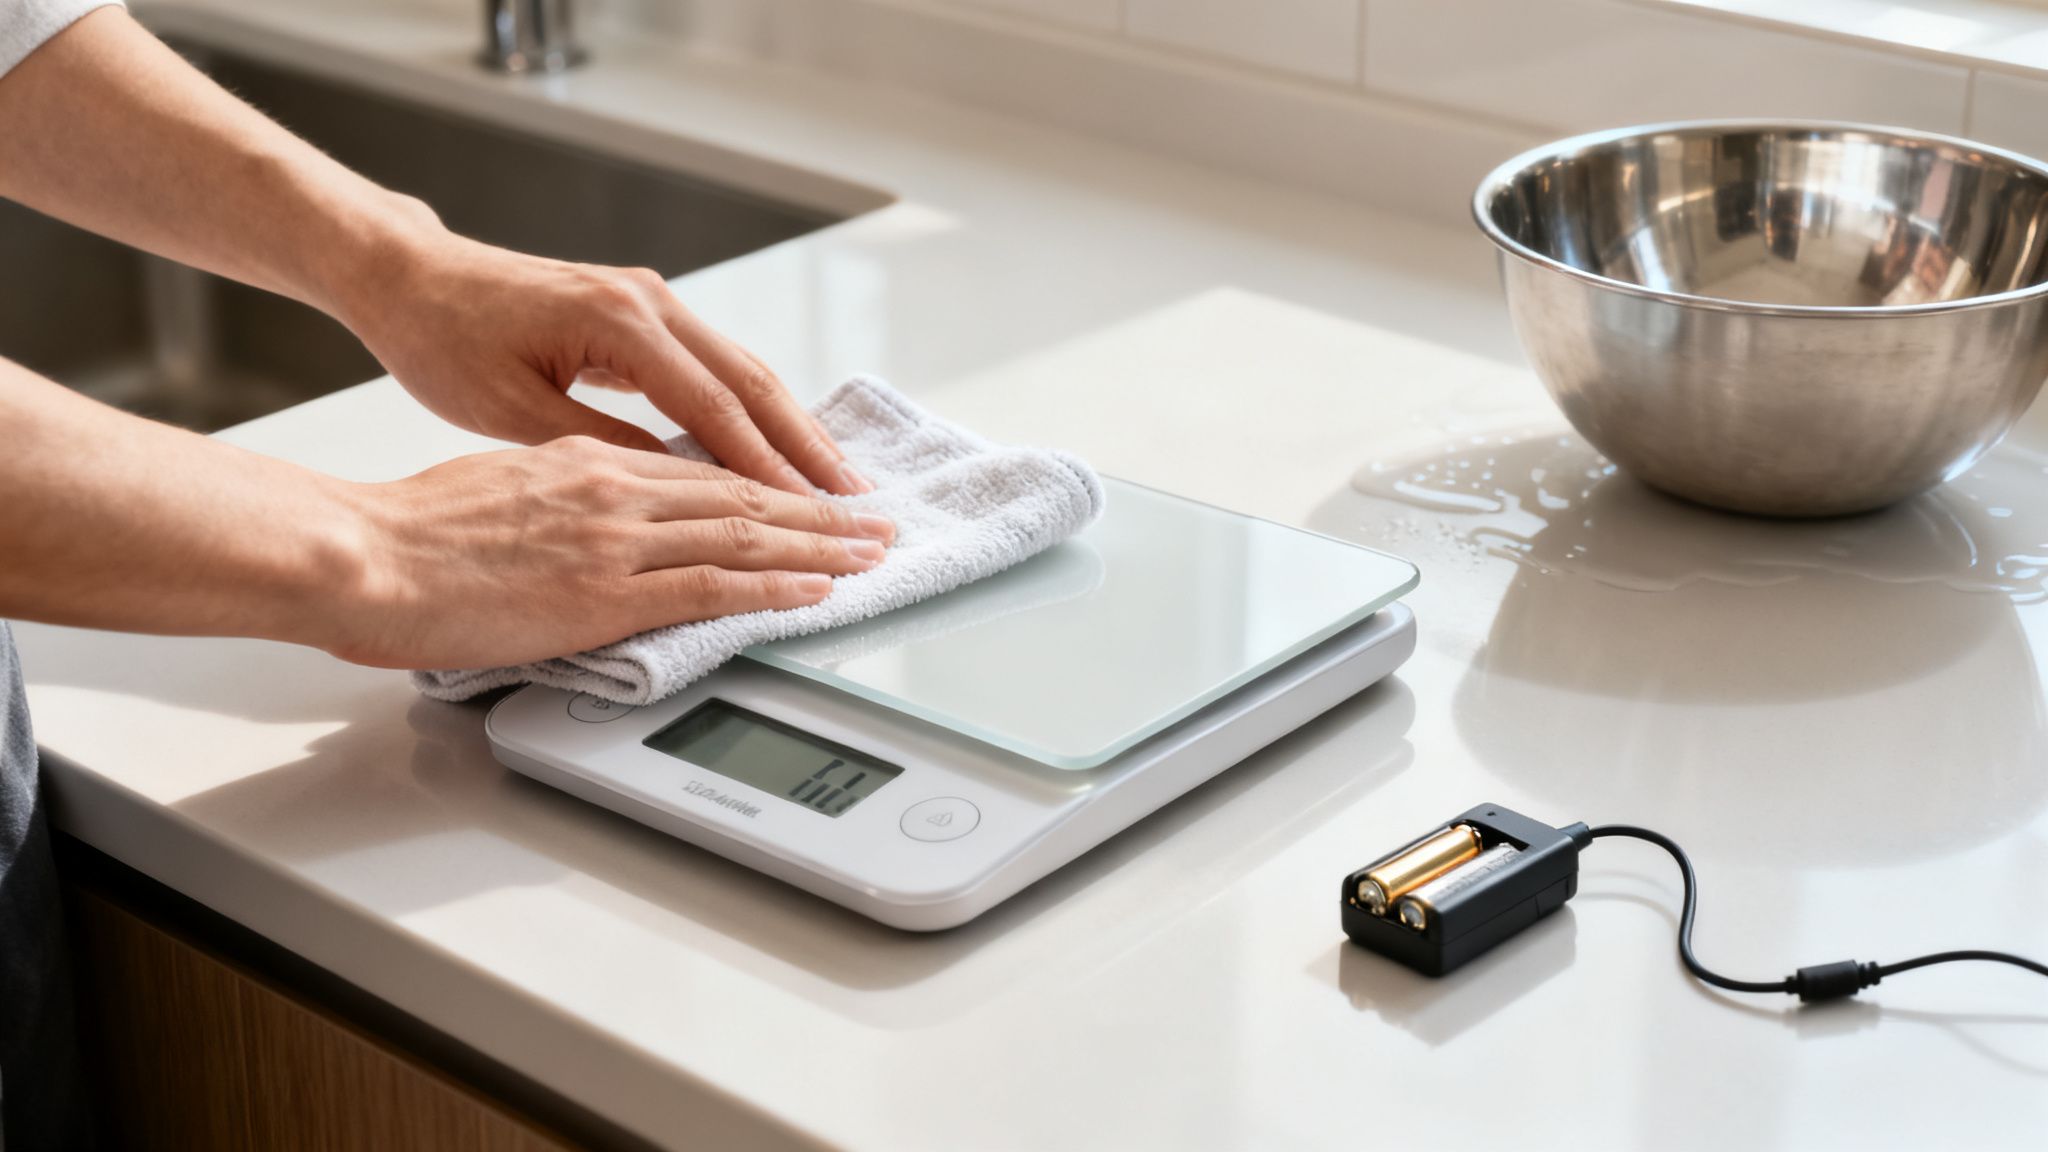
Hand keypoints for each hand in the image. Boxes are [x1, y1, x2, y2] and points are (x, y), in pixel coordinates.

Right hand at [329, 436, 893, 668]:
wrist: (359, 553)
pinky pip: (713, 584)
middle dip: (817, 507)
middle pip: (741, 492)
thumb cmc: (404, 532)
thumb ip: (555, 502)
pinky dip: (775, 584)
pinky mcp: (606, 590)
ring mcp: (615, 538)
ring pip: (744, 532)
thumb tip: (582, 527)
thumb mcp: (494, 490)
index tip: (808, 494)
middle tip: (873, 520)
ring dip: (819, 543)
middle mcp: (613, 488)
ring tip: (871, 552)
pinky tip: (816, 587)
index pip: (699, 469)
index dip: (766, 480)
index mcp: (584, 462)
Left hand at [339, 224, 870, 496]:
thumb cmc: (443, 339)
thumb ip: (602, 449)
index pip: (716, 408)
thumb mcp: (513, 412)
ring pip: (744, 371)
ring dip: (792, 430)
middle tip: (856, 503)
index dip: (768, 468)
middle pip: (753, 382)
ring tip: (836, 484)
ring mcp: (651, 302)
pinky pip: (716, 367)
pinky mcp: (642, 314)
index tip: (811, 516)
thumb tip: (677, 489)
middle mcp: (650, 302)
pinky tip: (776, 449)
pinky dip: (753, 412)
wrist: (409, 276)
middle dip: (808, 448)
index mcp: (620, 322)